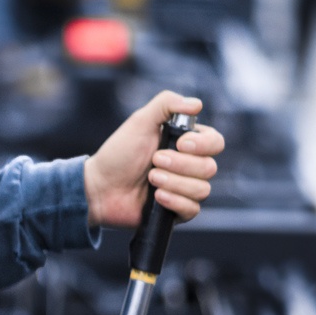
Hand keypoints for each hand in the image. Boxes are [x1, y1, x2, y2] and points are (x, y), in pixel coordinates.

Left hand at [83, 91, 224, 228]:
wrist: (100, 186)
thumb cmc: (119, 153)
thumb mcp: (140, 121)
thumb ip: (166, 104)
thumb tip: (197, 104)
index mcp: (187, 143)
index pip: (216, 142)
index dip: (203, 144)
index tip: (181, 143)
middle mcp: (190, 166)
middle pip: (210, 167)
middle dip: (181, 165)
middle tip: (155, 161)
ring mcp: (184, 189)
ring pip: (202, 189)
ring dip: (174, 182)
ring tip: (151, 179)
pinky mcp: (177, 210)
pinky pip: (192, 209)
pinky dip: (174, 201)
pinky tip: (157, 196)